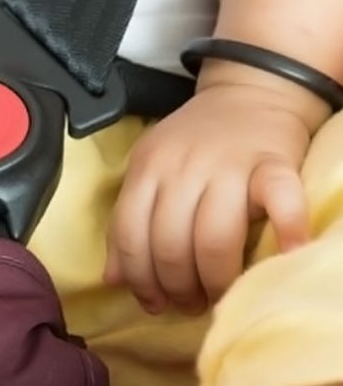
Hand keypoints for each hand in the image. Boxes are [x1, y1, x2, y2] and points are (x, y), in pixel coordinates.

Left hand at [104, 83, 312, 314]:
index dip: (138, 277)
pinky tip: (283, 256)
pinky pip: (280, 200)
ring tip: (219, 297)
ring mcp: (228, 164)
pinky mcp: (274, 162)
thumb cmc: (196, 141)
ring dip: (215, 280)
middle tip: (190, 305)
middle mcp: (182, 166)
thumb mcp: (151, 171)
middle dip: (177, 287)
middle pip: (169, 243)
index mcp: (146, 168)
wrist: (250, 92)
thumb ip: (130, 219)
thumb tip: (112, 278)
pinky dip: (286, 231)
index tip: (153, 303)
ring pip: (213, 237)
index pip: (128, 233)